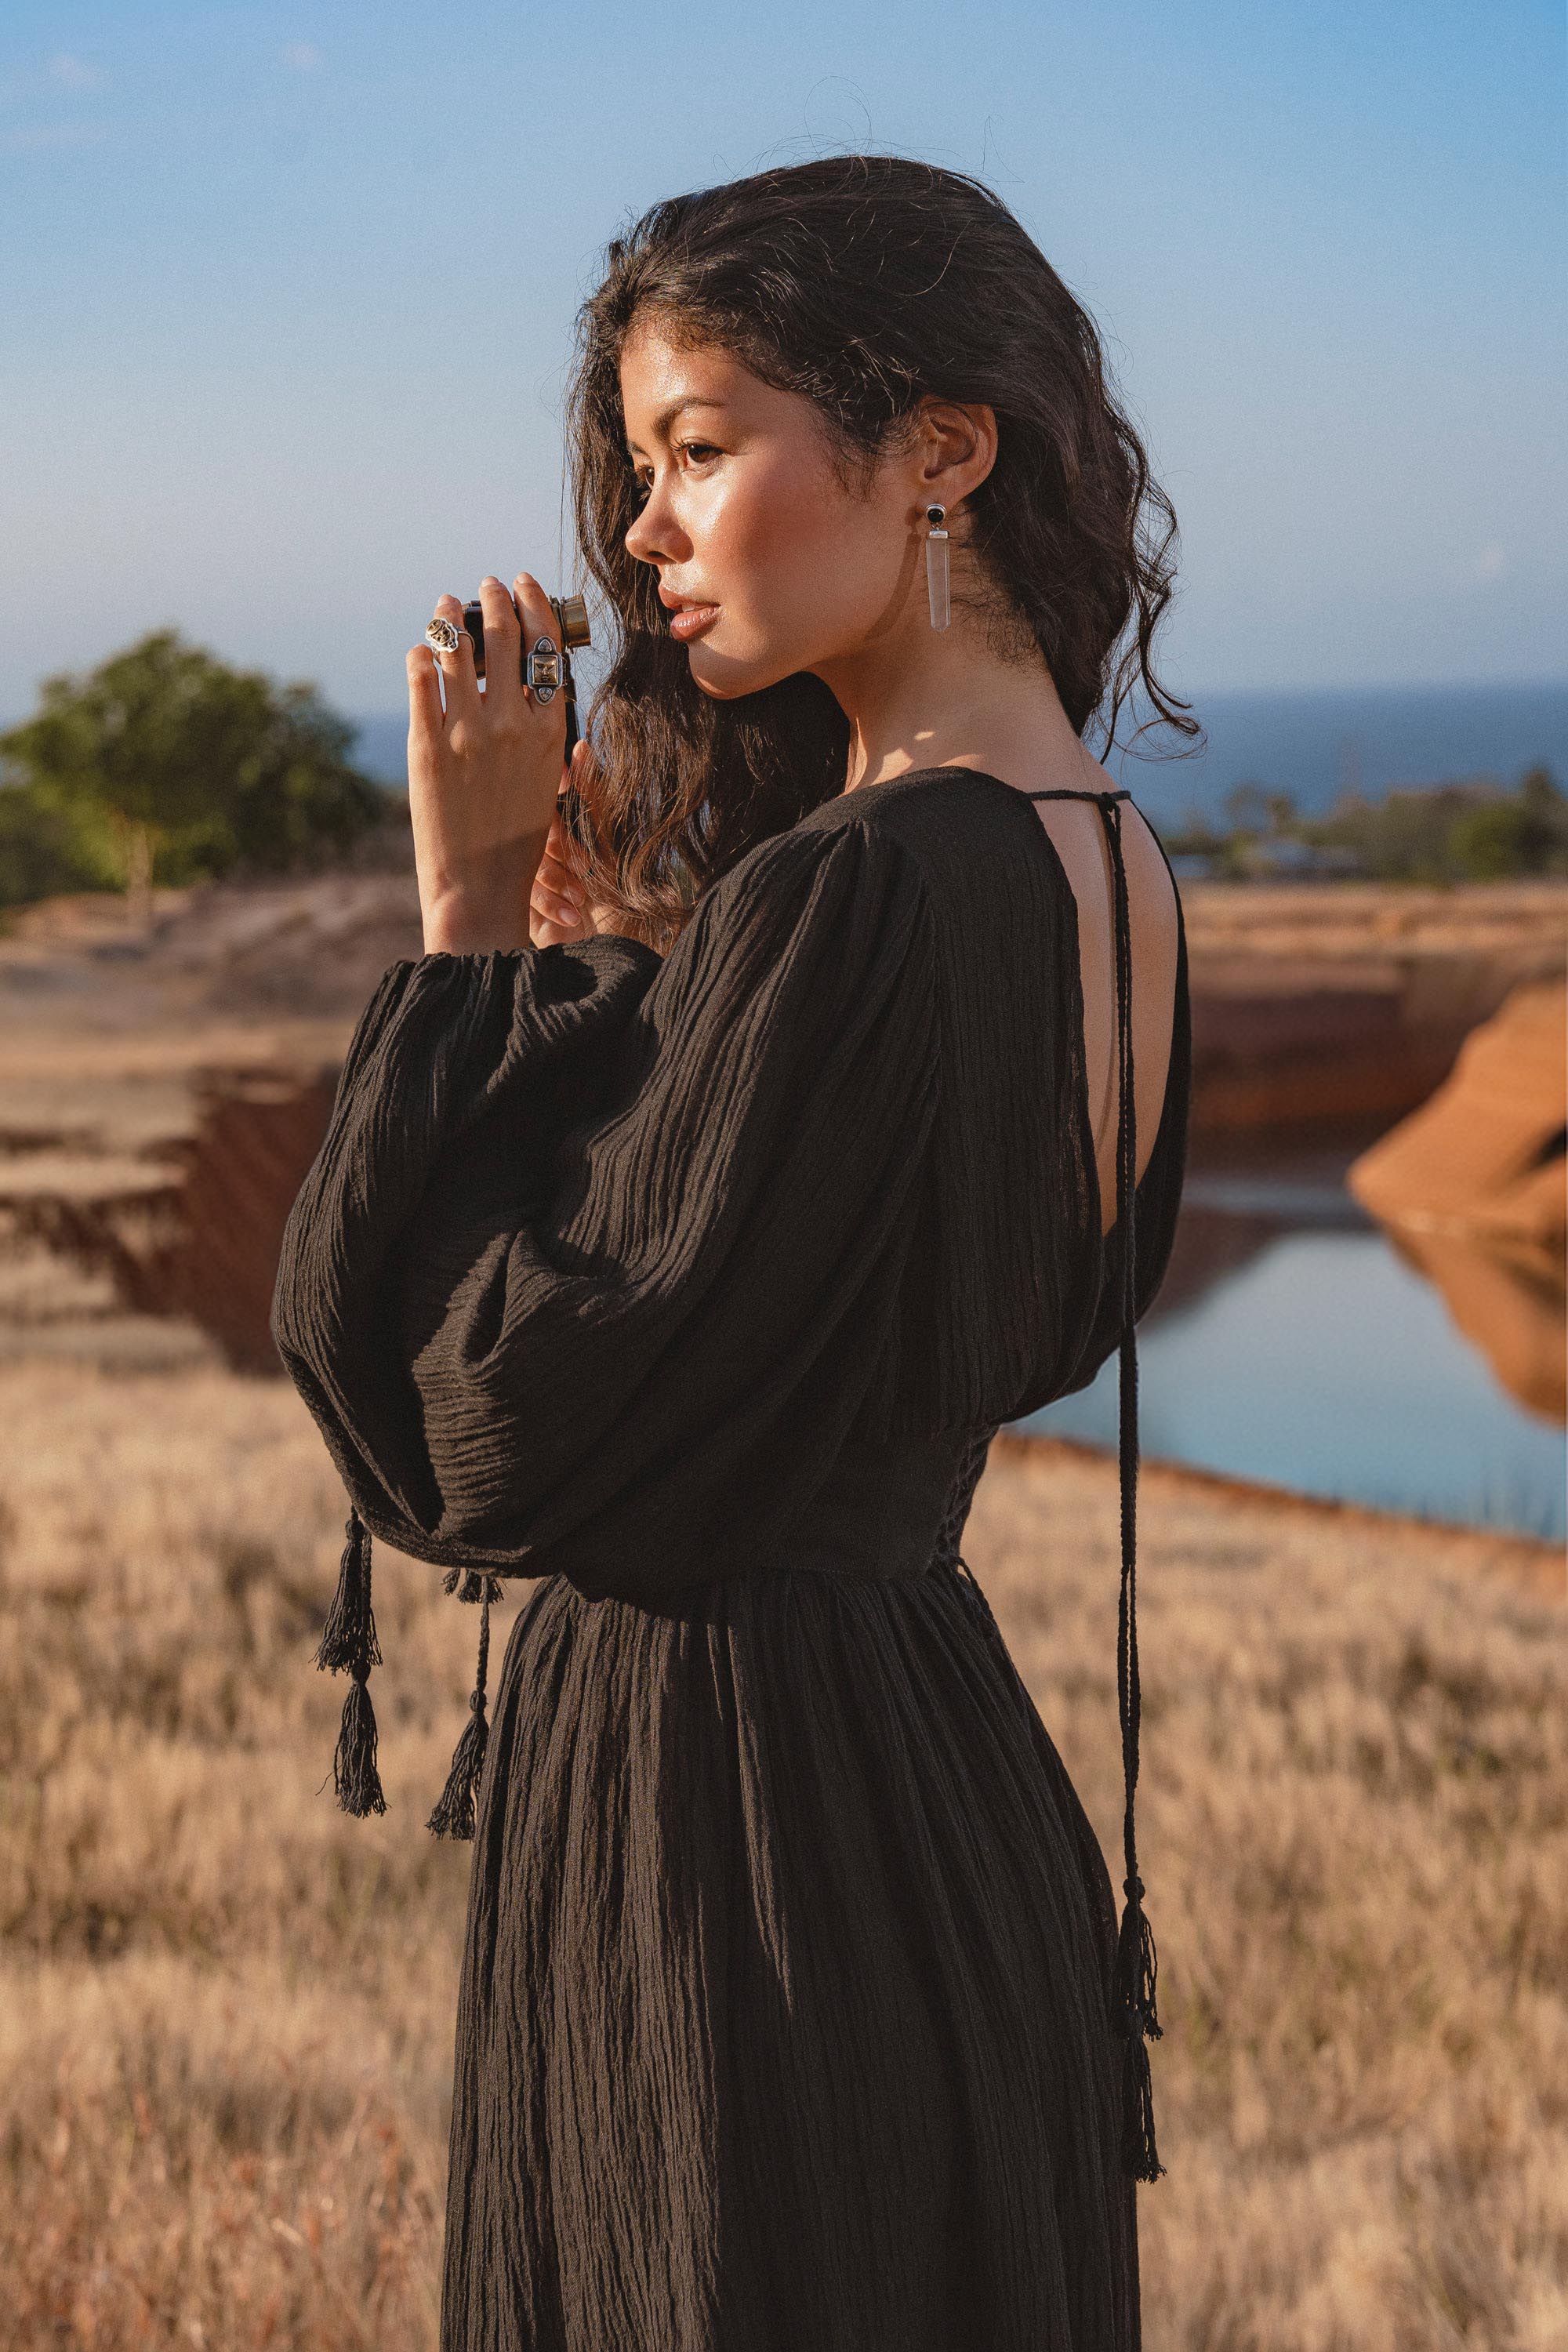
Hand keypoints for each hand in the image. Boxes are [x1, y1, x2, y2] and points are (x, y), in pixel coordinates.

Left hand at [407, 573, 565, 953]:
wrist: (480, 884)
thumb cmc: (519, 837)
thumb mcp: (546, 778)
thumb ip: (540, 727)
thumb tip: (531, 676)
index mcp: (549, 731)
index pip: (546, 646)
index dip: (534, 605)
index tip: (524, 585)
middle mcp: (510, 724)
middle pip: (503, 636)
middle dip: (495, 599)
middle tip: (487, 586)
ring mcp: (466, 732)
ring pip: (456, 648)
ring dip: (450, 617)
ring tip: (446, 605)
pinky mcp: (427, 745)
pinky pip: (419, 679)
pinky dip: (420, 657)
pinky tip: (421, 652)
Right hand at [529, 742, 624, 945]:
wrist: (631, 947)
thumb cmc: (628, 893)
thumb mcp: (613, 839)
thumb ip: (595, 793)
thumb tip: (581, 744)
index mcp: (562, 830)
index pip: (541, 803)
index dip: (548, 799)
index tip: (564, 798)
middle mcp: (543, 853)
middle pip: (529, 833)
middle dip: (557, 847)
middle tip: (584, 863)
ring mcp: (532, 883)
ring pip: (523, 864)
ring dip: (555, 877)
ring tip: (584, 892)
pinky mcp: (527, 913)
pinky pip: (524, 897)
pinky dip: (550, 903)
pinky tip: (575, 912)